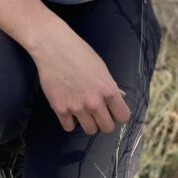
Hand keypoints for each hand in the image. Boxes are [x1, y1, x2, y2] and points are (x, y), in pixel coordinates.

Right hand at [31, 18, 130, 134]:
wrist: (54, 48)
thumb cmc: (80, 53)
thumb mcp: (101, 67)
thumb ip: (110, 85)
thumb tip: (120, 97)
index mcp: (108, 90)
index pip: (123, 116)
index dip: (119, 114)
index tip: (114, 111)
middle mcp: (94, 102)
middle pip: (107, 128)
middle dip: (104, 121)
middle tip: (98, 113)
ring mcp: (77, 107)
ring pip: (90, 130)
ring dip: (88, 122)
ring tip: (84, 111)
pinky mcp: (60, 109)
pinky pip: (69, 127)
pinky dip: (70, 121)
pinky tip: (69, 109)